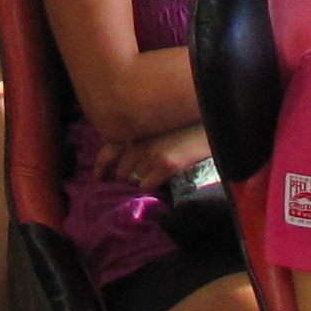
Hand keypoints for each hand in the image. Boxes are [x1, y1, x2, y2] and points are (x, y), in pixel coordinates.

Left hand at [99, 122, 214, 191]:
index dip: (100, 169)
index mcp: (134, 128)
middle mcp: (138, 138)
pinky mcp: (166, 163)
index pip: (105, 152)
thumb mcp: (155, 123)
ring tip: (144, 186)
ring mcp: (151, 151)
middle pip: (119, 171)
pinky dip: (149, 188)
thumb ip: (136, 132)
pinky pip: (147, 185)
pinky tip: (157, 186)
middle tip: (124, 188)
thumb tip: (111, 144)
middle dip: (120, 181)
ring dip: (136, 185)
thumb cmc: (184, 122)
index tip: (99, 180)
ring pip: (132, 179)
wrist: (212, 121)